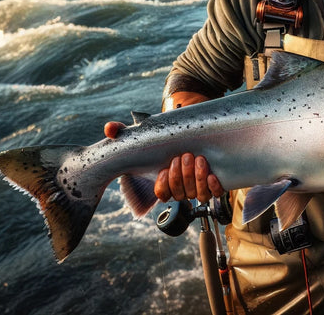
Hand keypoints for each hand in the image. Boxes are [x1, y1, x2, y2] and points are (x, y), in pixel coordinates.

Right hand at [103, 91, 221, 203]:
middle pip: (180, 193)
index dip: (164, 184)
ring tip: (198, 160)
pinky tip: (212, 174)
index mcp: (164, 182)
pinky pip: (214, 193)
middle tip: (184, 156)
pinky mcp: (212, 184)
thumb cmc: (164, 138)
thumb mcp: (142, 133)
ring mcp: (197, 187)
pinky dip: (214, 186)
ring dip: (198, 179)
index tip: (164, 169)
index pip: (162, 193)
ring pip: (197, 194)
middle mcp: (180, 188)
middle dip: (182, 176)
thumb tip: (109, 128)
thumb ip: (123, 131)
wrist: (190, 134)